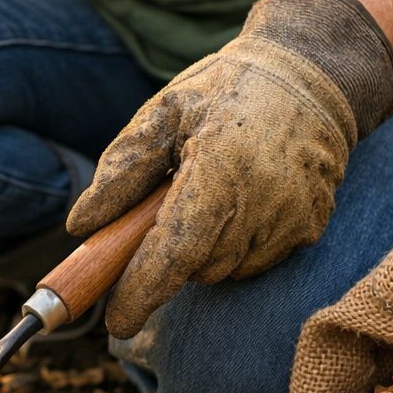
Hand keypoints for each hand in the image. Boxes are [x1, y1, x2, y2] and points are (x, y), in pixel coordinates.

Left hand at [66, 0, 392, 337]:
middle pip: (196, 269)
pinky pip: (257, 259)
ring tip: (206, 193)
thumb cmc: (224, 90)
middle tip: (161, 210)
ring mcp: (293, 218)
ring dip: (202, 250)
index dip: (141, 293)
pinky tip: (238, 199)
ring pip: (226, 269)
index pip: (174, 253)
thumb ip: (120, 172)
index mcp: (218, 171)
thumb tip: (81, 227)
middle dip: (168, 257)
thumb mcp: (161, 113)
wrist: (310, 71)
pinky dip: (234, 244)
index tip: (114, 321)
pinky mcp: (311, 226)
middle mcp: (262, 202)